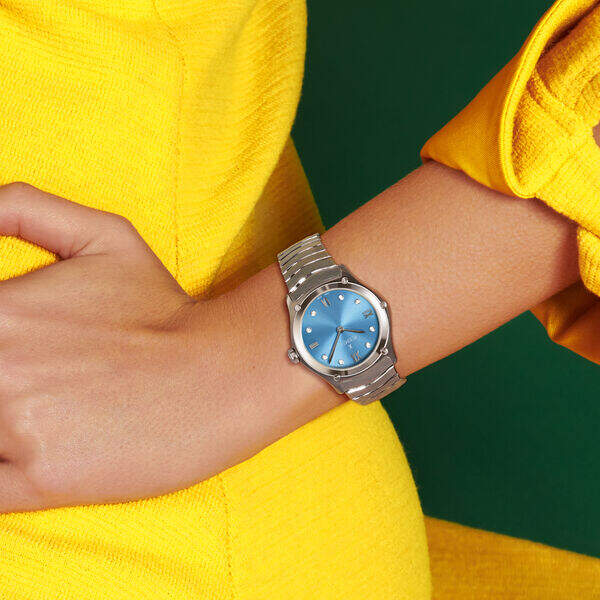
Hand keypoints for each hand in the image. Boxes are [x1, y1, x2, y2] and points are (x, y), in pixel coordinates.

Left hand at [0, 183, 209, 511]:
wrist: (221, 375)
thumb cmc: (164, 308)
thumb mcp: (105, 237)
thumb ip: (24, 209)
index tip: (13, 348)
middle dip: (0, 376)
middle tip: (30, 376)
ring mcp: (13, 433)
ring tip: (40, 409)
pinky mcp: (37, 484)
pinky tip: (29, 450)